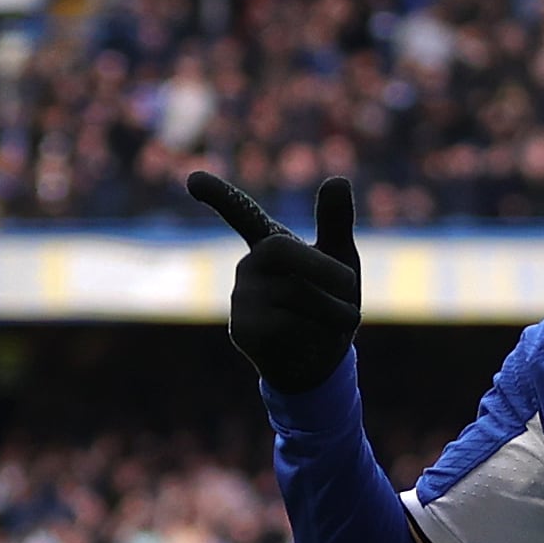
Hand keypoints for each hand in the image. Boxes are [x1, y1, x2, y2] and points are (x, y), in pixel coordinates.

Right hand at [186, 170, 359, 393]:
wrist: (319, 364)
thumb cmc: (329, 305)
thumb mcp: (342, 262)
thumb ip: (336, 222)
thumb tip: (337, 179)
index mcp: (271, 245)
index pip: (241, 213)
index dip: (219, 196)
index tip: (193, 178)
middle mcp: (250, 266)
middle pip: (281, 249)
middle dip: (322, 267)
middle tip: (350, 284)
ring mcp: (241, 298)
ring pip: (296, 294)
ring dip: (333, 312)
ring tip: (334, 324)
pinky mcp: (242, 329)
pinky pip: (288, 325)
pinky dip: (315, 334)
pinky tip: (306, 341)